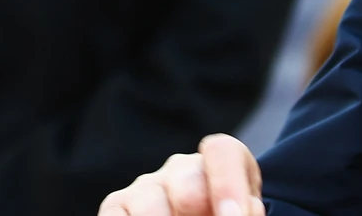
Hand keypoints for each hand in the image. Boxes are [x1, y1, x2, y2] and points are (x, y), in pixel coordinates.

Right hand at [99, 135, 262, 215]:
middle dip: (196, 213)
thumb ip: (245, 211)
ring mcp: (146, 186)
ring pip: (150, 205)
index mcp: (220, 166)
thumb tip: (237, 212)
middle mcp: (181, 169)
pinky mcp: (116, 205)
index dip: (227, 183)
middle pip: (186, 179)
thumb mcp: (241, 214)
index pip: (222, 151)